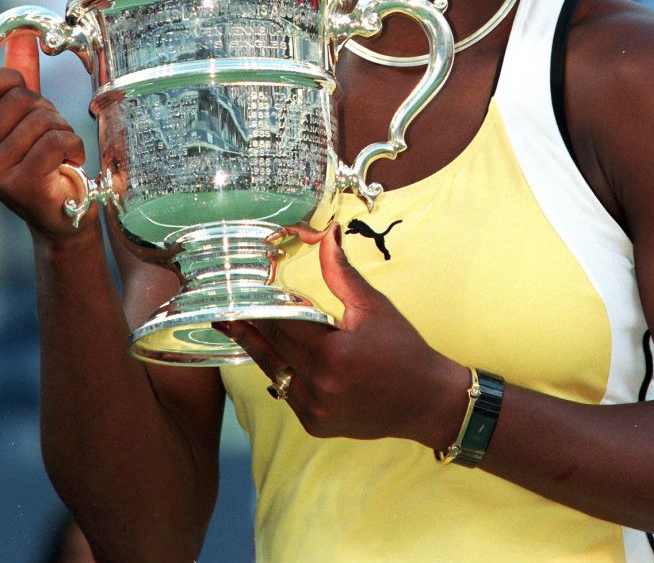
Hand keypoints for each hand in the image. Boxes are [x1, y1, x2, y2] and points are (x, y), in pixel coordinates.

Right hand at [0, 34, 88, 235]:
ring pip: (43, 120)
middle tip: (50, 136)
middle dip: (48, 112)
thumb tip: (21, 39)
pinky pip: (56, 141)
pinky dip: (73, 146)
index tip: (30, 105)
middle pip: (25, 98)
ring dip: (63, 132)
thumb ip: (21, 84)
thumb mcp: (29, 118)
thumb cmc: (45, 164)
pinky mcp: (20, 184)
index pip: (2, 80)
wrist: (62, 216)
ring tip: (59, 153)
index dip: (24, 84)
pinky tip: (69, 162)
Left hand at [214, 223, 467, 447]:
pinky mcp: (314, 424)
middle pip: (272, 349)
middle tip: (221, 313)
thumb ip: (341, 273)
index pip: (284, 325)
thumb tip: (328, 234)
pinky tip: (269, 355)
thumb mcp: (373, 307)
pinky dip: (280, 372)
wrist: (426, 401)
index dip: (261, 309)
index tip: (239, 296)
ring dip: (257, 350)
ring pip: (274, 372)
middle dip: (248, 328)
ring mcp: (314, 410)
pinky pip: (287, 392)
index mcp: (331, 355)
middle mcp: (317, 386)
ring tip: (232, 329)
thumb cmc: (403, 349)